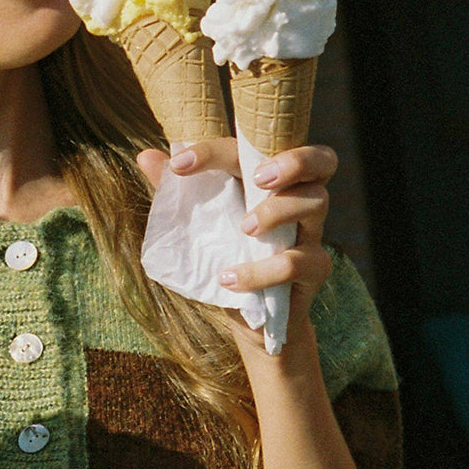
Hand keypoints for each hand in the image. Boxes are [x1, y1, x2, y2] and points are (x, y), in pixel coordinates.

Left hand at [138, 140, 337, 347]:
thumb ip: (178, 193)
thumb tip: (146, 156)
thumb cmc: (226, 262)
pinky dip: (263, 271)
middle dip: (293, 160)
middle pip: (322, 160)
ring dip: (277, 211)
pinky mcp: (316, 269)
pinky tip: (230, 280)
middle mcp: (298, 199)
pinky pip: (300, 262)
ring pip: (316, 202)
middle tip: (257, 178)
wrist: (249, 321)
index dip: (219, 148)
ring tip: (244, 230)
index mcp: (270, 182)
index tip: (179, 164)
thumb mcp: (199, 227)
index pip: (257, 147)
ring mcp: (312, 233)